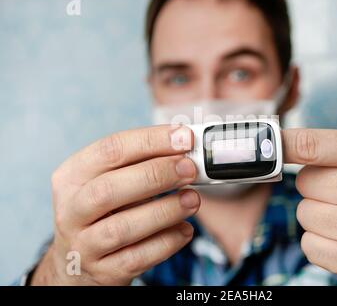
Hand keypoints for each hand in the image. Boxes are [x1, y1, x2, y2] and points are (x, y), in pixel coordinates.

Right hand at [32, 125, 199, 284]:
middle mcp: (71, 211)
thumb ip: (141, 164)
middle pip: (109, 189)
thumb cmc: (103, 212)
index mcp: (71, 177)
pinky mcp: (103, 272)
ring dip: (165, 210)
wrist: (77, 263)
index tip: (184, 137)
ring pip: (122, 228)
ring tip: (193, 199)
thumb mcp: (108, 182)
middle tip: (190, 169)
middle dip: (156, 174)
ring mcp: (84, 245)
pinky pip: (138, 258)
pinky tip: (185, 229)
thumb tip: (184, 149)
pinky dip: (167, 242)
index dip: (150, 141)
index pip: (109, 150)